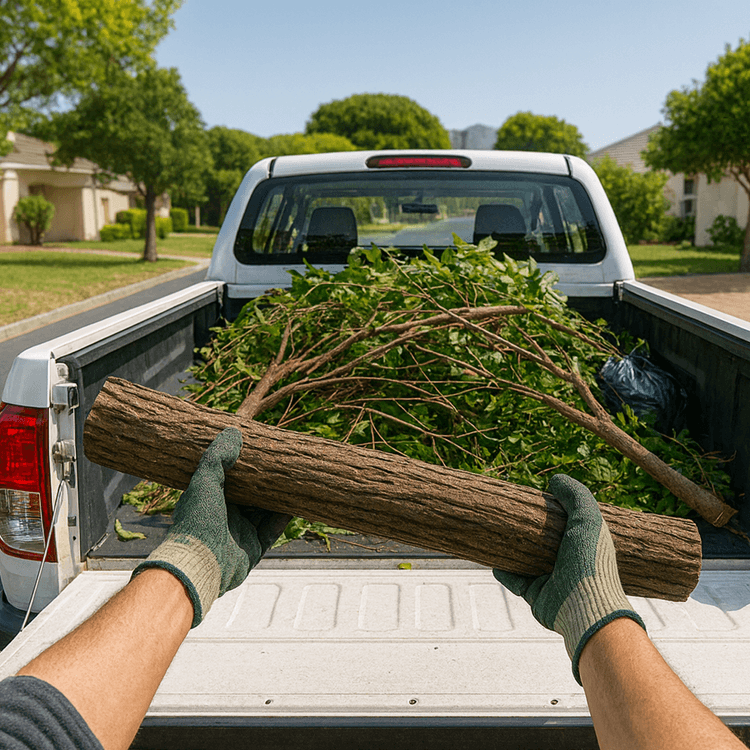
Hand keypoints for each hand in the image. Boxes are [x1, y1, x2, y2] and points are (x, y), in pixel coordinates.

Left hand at [132, 427, 290, 626]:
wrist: (199, 564)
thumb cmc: (195, 521)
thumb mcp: (204, 481)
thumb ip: (217, 457)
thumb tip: (233, 431)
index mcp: (210, 500)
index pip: (231, 479)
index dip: (244, 466)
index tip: (259, 452)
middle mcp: (225, 517)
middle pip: (250, 496)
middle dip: (265, 483)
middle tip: (281, 466)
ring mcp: (239, 534)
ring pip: (263, 512)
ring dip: (277, 499)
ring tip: (293, 482)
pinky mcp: (253, 549)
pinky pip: (272, 531)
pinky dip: (282, 518)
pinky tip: (294, 505)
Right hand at [493, 474, 645, 683]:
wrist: (585, 607)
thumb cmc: (590, 562)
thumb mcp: (588, 519)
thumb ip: (576, 495)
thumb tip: (555, 480)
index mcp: (583, 543)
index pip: (566, 521)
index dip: (552, 509)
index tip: (533, 496)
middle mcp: (569, 560)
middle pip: (544, 539)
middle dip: (529, 528)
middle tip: (510, 512)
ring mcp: (552, 578)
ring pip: (528, 559)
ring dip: (513, 548)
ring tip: (497, 533)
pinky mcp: (536, 594)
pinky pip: (515, 580)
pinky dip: (504, 571)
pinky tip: (493, 560)